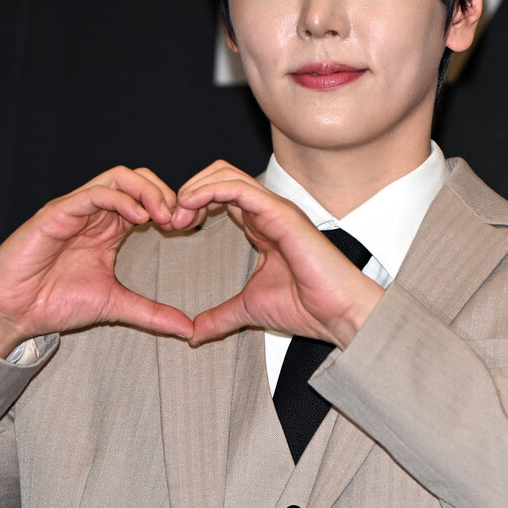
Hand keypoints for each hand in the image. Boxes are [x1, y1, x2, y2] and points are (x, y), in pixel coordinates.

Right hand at [0, 167, 193, 356]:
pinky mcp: (56, 212)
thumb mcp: (115, 306)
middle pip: (137, 179)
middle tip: (180, 219)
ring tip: (164, 214)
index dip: (172, 207)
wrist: (14, 312)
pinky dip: (120, 199)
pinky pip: (92, 193)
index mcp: (109, 229)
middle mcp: (94, 214)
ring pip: (118, 177)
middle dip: (164, 193)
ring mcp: (75, 209)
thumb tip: (189, 330)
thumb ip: (152, 314)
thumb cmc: (55, 303)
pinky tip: (138, 218)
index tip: (190, 228)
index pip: (147, 199)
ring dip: (147, 190)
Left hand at [175, 162, 384, 348]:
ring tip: (178, 214)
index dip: (192, 205)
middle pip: (219, 174)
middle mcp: (267, 211)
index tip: (174, 228)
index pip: (220, 195)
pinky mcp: (280, 212)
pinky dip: (208, 190)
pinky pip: (238, 187)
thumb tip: (194, 334)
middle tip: (171, 220)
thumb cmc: (306, 308)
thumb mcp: (248, 310)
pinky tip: (190, 206)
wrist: (336, 315)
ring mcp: (275, 208)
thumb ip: (220, 317)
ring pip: (226, 173)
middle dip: (189, 191)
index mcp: (260, 226)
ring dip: (193, 189)